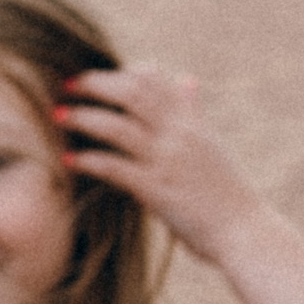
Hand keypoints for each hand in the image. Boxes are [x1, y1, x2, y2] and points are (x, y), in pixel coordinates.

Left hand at [53, 67, 263, 266]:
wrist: (245, 231)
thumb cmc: (226, 192)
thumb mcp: (211, 144)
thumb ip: (193, 112)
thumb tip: (186, 80)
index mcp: (191, 121)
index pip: (154, 79)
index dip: (121, 72)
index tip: (96, 75)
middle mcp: (179, 134)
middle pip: (131, 92)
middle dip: (94, 84)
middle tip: (66, 86)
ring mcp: (168, 160)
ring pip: (117, 126)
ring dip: (83, 118)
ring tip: (58, 117)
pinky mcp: (157, 190)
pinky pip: (115, 167)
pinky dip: (89, 160)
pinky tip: (69, 160)